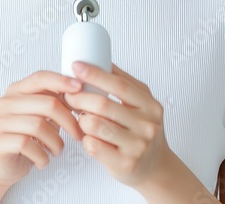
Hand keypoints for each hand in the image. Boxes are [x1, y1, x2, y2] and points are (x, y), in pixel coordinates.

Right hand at [0, 70, 85, 187]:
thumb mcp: (40, 116)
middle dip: (69, 121)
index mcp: (16, 91)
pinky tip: (43, 159)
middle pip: (47, 104)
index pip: (40, 78)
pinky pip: (27, 145)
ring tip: (57, 150)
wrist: (1, 164)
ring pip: (39, 126)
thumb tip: (79, 92)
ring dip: (56, 142)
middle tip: (78, 134)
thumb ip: (53, 102)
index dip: (61, 81)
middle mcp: (5, 103)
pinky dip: (42, 156)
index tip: (80, 88)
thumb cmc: (25, 137)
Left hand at [63, 60, 172, 189]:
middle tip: (68, 96)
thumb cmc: (142, 131)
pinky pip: (93, 146)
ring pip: (94, 125)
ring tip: (81, 118)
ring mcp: (137, 146)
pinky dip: (85, 139)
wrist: (156, 167)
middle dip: (79, 97)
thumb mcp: (142, 104)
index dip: (95, 74)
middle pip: (102, 105)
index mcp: (150, 105)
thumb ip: (123, 83)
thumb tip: (100, 58)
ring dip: (81, 119)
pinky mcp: (125, 164)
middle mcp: (147, 125)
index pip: (119, 85)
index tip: (76, 66)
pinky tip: (88, 137)